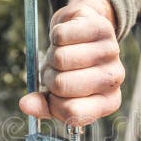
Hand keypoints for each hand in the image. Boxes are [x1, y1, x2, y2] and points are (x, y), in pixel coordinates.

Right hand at [19, 0, 123, 125]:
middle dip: (50, 77)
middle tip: (58, 70)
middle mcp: (115, 78)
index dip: (54, 103)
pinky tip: (67, 37)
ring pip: (60, 58)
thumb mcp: (58, 93)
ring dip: (52, 55)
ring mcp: (112, 51)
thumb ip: (43, 105)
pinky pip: (61, 35)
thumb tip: (25, 105)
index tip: (55, 94)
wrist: (86, 32)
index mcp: (109, 101)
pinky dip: (55, 36)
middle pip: (62, 84)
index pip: (73, 113)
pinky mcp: (101, 27)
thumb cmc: (72, 68)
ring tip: (63, 52)